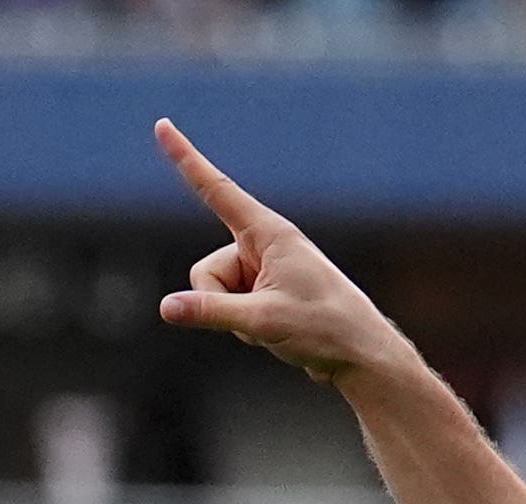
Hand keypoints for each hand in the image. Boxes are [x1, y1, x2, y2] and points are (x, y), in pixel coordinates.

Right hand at [153, 120, 414, 384]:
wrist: (363, 355)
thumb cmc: (325, 330)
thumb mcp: (262, 321)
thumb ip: (211, 311)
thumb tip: (165, 308)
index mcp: (269, 234)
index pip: (217, 190)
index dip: (185, 158)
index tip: (162, 125)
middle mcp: (264, 246)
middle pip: (207, 272)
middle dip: (219, 302)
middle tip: (265, 321)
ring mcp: (263, 271)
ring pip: (217, 294)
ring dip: (237, 319)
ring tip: (281, 327)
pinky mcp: (266, 293)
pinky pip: (233, 308)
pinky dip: (247, 327)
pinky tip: (282, 333)